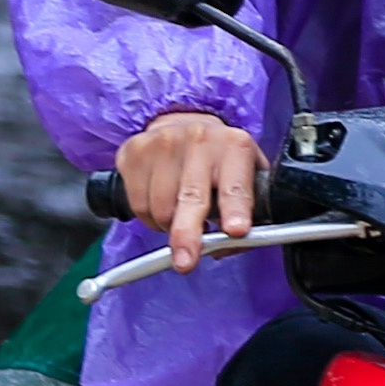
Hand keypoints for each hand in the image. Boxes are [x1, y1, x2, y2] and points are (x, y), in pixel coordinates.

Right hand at [116, 112, 265, 272]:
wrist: (183, 123)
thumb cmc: (219, 161)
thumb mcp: (246, 178)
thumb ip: (248, 216)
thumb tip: (225, 249)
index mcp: (234, 146)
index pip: (235, 185)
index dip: (235, 210)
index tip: (235, 231)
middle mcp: (200, 139)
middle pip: (192, 197)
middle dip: (188, 234)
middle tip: (186, 262)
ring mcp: (164, 142)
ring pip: (162, 208)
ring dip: (170, 227)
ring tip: (181, 216)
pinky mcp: (136, 150)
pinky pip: (139, 204)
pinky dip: (150, 217)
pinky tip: (161, 204)